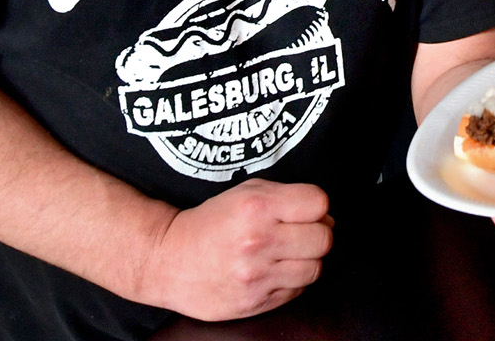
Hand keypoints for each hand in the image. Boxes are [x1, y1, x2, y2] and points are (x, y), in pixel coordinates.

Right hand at [132, 178, 333, 320]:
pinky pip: (297, 290)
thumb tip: (325, 214)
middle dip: (316, 233)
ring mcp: (257, 275)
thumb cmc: (210, 223)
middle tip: (298, 233)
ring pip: (315, 268)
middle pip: (323, 238)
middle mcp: (258, 241)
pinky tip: (272, 271)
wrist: (169, 260)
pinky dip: (291, 280)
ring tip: (285, 254)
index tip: (306, 210)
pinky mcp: (255, 302)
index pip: (319, 203)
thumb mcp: (246, 192)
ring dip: (306, 260)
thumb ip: (286, 196)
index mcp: (257, 207)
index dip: (316, 205)